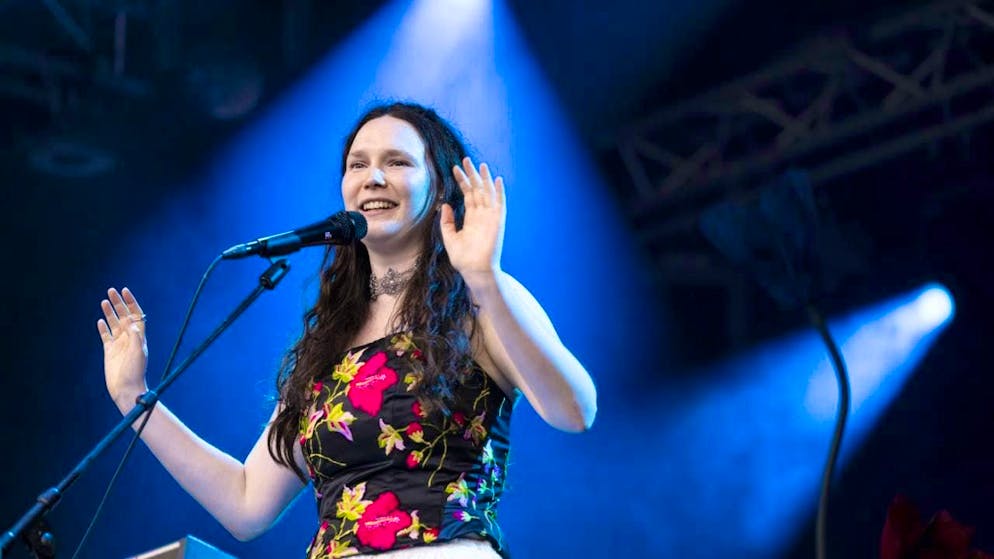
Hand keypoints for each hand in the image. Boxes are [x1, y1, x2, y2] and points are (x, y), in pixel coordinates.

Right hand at [97, 287, 148, 409]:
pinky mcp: (110, 351)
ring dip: (110, 312)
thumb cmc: (134, 372)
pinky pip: (106, 336)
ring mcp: (119, 344)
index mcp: (139, 336)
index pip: (136, 315)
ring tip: (104, 301)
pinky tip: (100, 321)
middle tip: (111, 291)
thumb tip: (133, 323)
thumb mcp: (137, 353)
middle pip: (124, 316)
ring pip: (114, 323)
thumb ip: (136, 337)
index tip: (125, 291)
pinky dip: (103, 328)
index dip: (131, 302)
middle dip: (119, 303)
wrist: (126, 389)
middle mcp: (130, 338)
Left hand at [441, 157, 505, 284]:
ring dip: (484, 178)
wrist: (475, 271)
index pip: (467, 195)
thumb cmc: (463, 259)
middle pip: (477, 190)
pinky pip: (499, 203)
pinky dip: (499, 191)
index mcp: (471, 219)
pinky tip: (496, 179)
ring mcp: (490, 217)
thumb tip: (445, 205)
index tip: (454, 169)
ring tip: (480, 164)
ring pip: (487, 193)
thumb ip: (447, 221)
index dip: (462, 181)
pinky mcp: (498, 221)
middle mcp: (481, 215)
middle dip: (472, 175)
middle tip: (465, 159)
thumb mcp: (449, 237)